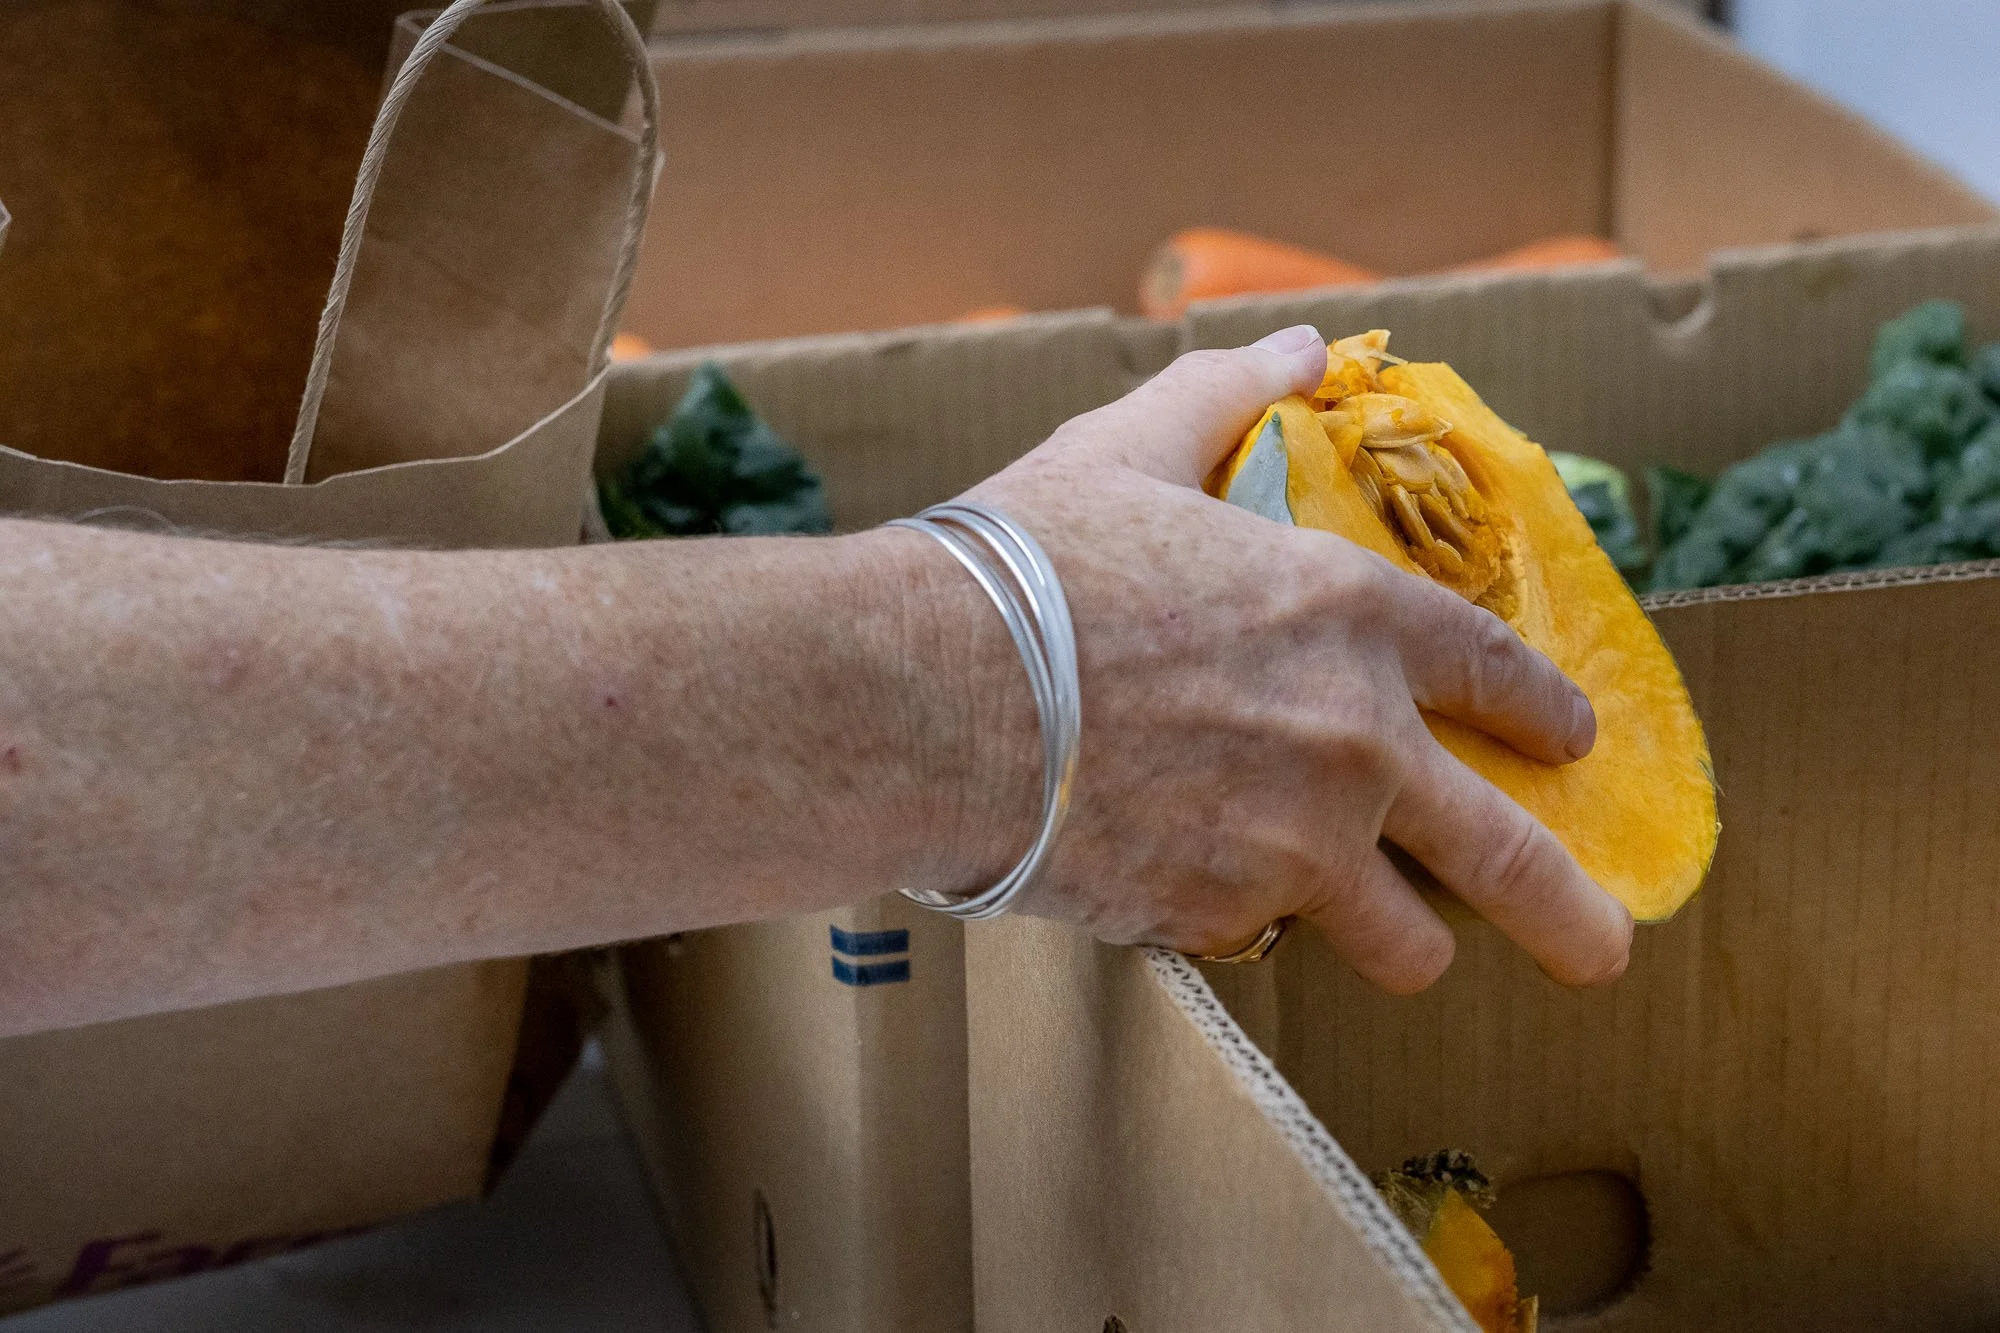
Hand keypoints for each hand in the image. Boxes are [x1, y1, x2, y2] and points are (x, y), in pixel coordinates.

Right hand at [934, 326, 1631, 992]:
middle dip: (1568, 912)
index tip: (1571, 747)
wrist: (931, 692)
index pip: (1494, 673)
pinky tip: (1203, 892)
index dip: (1544, 714)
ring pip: (1404, 940)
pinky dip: (1250, 923)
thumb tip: (1304, 346)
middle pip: (1508, 855)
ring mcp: (1297, 844)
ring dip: (1404, 941)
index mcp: (1350, 616)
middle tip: (1598, 947)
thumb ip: (1228, 395)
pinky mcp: (1220, 917)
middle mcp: (1356, 742)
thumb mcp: (1132, 447)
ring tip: (1396, 943)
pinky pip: (1266, 941)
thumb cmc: (1029, 563)